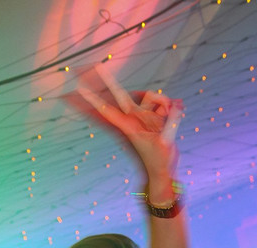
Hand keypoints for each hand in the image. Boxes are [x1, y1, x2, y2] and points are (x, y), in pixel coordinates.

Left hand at [68, 65, 181, 182]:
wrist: (160, 172)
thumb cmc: (160, 161)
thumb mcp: (167, 143)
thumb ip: (171, 122)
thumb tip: (176, 106)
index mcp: (128, 127)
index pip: (107, 109)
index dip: (93, 99)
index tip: (80, 89)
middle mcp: (131, 119)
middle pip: (117, 94)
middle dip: (103, 81)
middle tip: (86, 67)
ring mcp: (140, 116)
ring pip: (149, 95)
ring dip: (163, 102)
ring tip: (169, 116)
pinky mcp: (149, 117)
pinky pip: (158, 102)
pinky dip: (167, 106)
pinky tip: (174, 112)